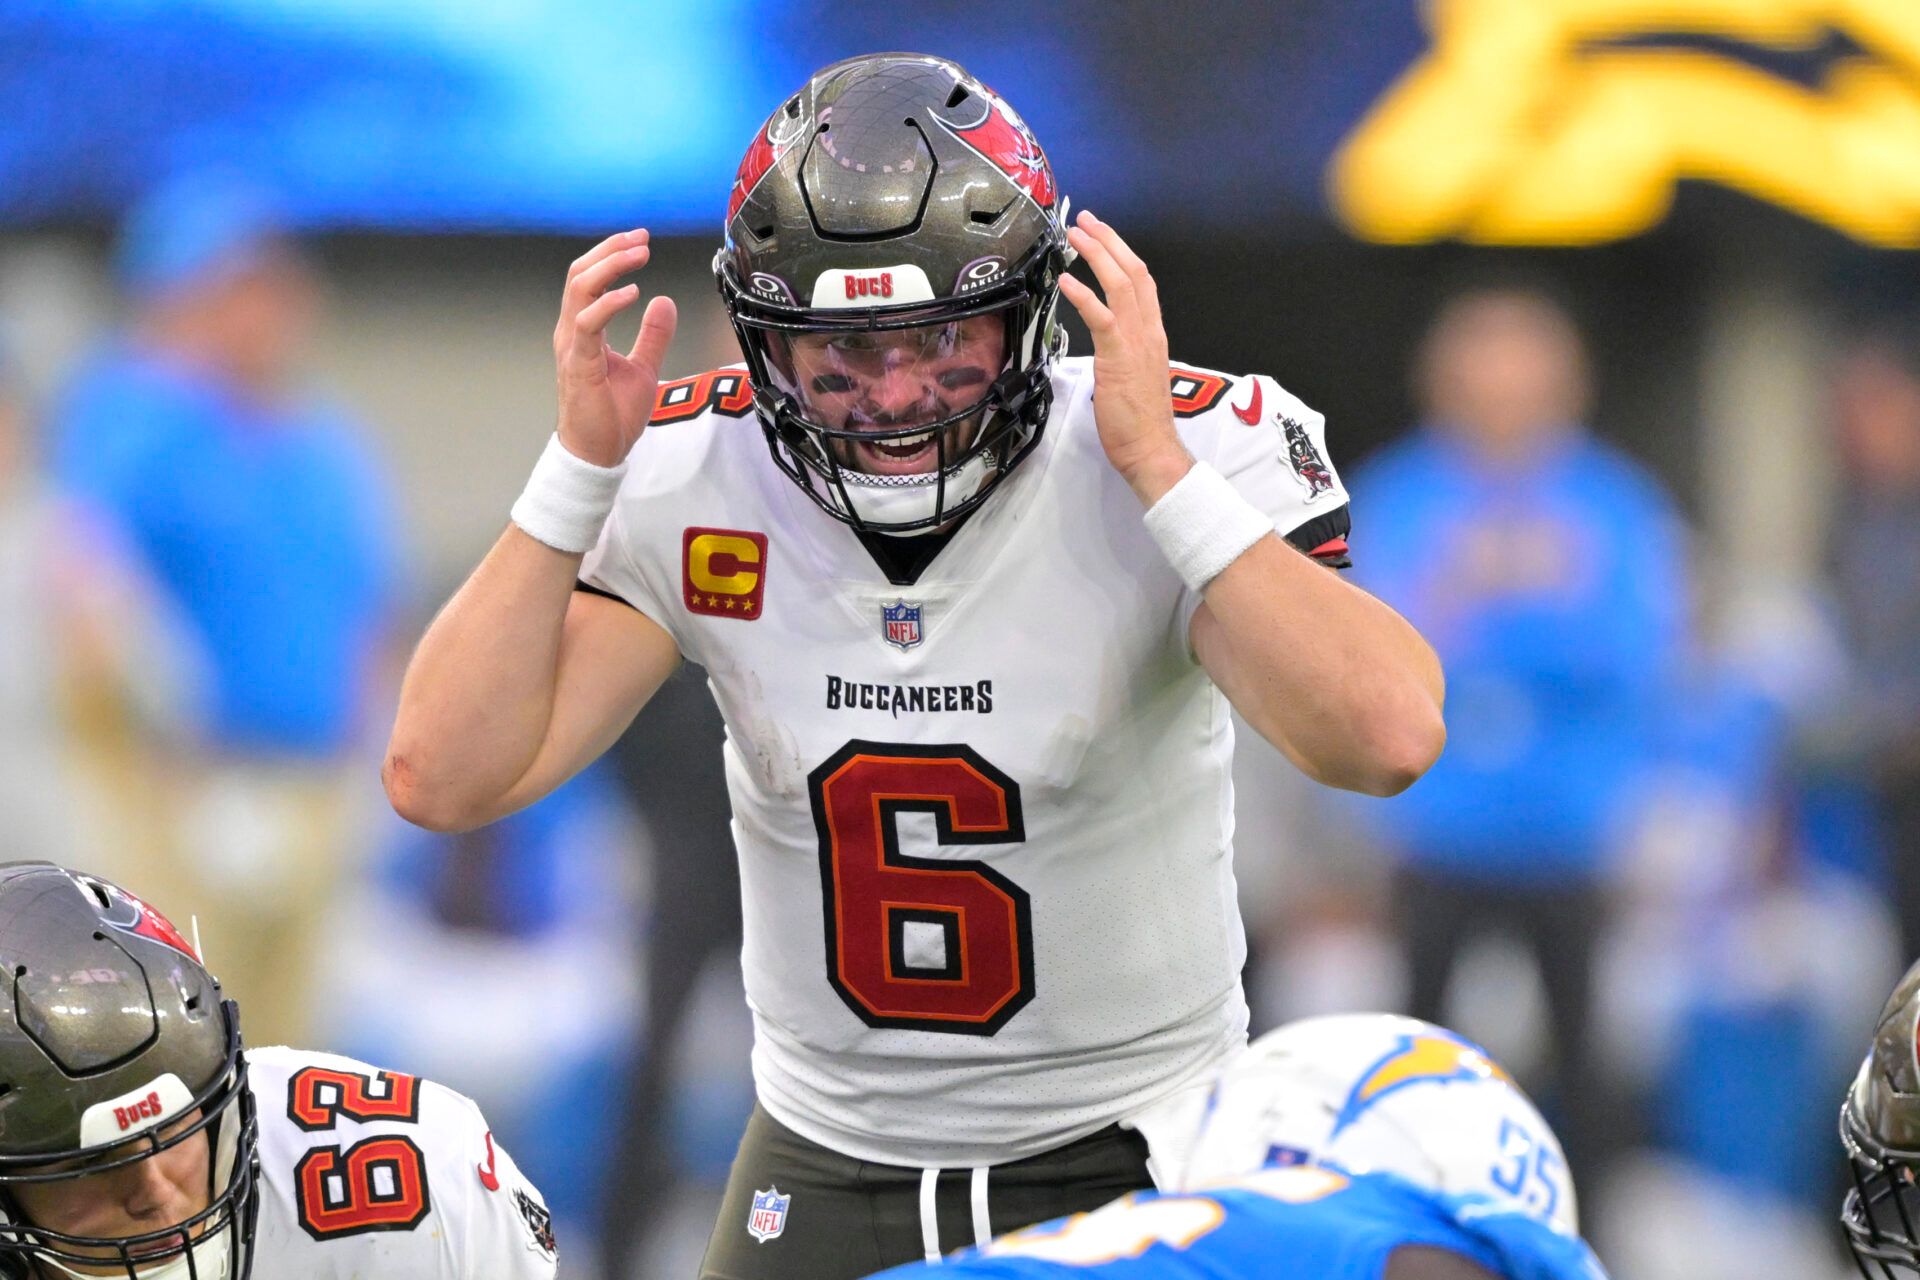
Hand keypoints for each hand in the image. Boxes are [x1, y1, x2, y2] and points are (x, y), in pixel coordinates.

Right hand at [552, 228, 678, 467]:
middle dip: (610, 250)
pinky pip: (588, 324)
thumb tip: (664, 302)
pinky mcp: (580, 365)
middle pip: (579, 274)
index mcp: (583, 329)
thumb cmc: (612, 415)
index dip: (611, 254)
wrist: (598, 454)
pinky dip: (608, 304)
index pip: (589, 279)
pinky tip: (632, 293)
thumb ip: (653, 335)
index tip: (640, 240)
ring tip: (638, 254)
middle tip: (641, 238)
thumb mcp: (643, 367)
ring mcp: (573, 347)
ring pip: (579, 290)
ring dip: (609, 267)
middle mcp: (572, 332)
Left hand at [1056, 211, 1192, 504]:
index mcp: (1153, 334)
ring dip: (1097, 254)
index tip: (1102, 235)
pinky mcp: (1120, 357)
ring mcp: (1137, 342)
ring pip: (1121, 284)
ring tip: (1075, 235)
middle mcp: (1149, 331)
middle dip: (1109, 241)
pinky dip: (1084, 294)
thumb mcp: (1132, 376)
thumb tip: (1106, 342)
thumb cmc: (1140, 421)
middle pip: (1134, 272)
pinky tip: (1066, 279)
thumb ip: (1123, 352)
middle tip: (1086, 220)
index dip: (1122, 254)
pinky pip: (1102, 317)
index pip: (1142, 283)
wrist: (1152, 449)